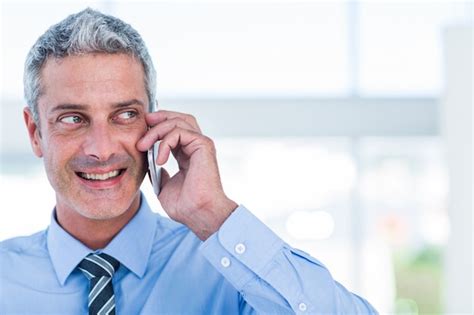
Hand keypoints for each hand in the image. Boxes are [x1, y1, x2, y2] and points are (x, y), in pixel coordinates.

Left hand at [137, 110, 237, 239]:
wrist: (198, 213)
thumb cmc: (186, 206)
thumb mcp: (163, 186)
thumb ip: (157, 172)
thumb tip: (148, 163)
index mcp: (188, 154)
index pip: (174, 130)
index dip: (158, 126)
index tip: (141, 133)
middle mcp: (196, 146)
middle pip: (179, 118)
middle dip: (159, 117)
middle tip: (143, 124)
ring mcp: (201, 144)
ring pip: (178, 121)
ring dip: (157, 130)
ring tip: (143, 146)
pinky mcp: (203, 145)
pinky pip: (180, 132)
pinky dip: (165, 142)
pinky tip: (160, 159)